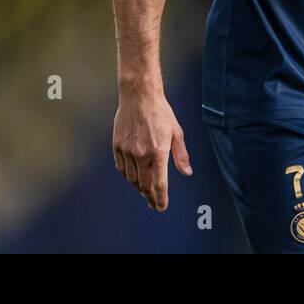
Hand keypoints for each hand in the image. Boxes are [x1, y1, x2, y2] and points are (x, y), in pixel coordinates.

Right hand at [112, 90, 192, 210]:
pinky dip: (128, 176)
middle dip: (150, 197)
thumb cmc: (161, 112)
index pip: (159, 184)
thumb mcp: (176, 132)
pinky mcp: (117, 146)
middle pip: (145, 185)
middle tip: (154, 204)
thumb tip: (187, 173)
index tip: (161, 207)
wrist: (139, 96)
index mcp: (158, 152)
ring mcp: (127, 151)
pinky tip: (133, 177)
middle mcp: (141, 155)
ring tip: (145, 191)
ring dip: (139, 188)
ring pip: (132, 178)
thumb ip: (180, 155)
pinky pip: (121, 168)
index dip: (160, 198)